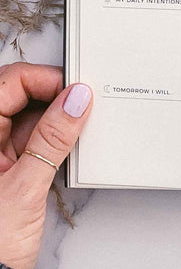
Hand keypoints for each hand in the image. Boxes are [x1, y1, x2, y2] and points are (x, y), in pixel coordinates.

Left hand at [0, 63, 91, 268]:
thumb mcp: (24, 188)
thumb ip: (52, 139)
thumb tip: (77, 99)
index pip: (9, 82)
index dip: (45, 80)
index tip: (75, 91)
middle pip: (20, 95)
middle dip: (55, 97)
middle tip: (84, 106)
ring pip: (30, 116)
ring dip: (57, 120)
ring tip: (79, 132)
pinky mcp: (8, 167)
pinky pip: (35, 139)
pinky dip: (55, 140)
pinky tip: (70, 148)